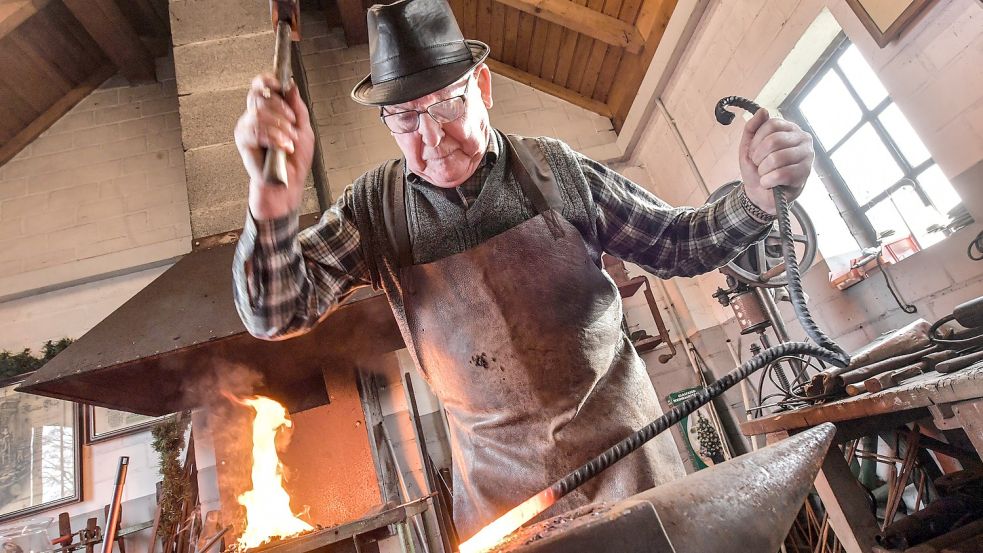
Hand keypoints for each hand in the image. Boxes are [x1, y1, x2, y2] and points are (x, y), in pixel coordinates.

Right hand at [235, 74, 314, 219]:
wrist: (288, 182)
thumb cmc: (294, 160)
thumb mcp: (304, 129)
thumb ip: (297, 107)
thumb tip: (291, 85)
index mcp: (269, 111)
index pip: (261, 86)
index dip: (267, 81)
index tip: (278, 84)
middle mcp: (255, 116)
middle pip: (259, 95)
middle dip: (281, 109)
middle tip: (292, 124)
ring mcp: (247, 127)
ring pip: (259, 112)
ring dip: (280, 126)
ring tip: (289, 141)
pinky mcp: (243, 140)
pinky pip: (256, 129)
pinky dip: (274, 137)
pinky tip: (282, 146)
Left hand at [738, 108, 814, 213]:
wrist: (760, 194)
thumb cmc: (757, 168)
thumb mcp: (748, 146)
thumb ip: (752, 127)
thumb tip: (762, 111)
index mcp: (789, 129)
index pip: (771, 124)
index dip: (756, 140)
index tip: (753, 152)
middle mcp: (803, 138)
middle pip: (774, 140)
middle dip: (758, 156)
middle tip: (758, 165)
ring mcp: (807, 156)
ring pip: (776, 158)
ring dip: (763, 170)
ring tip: (764, 174)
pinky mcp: (805, 173)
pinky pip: (781, 174)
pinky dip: (768, 181)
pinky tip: (769, 183)